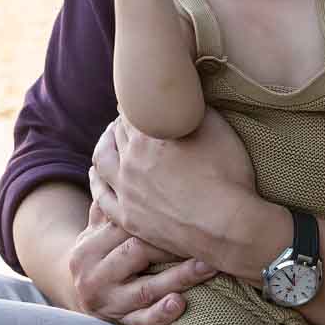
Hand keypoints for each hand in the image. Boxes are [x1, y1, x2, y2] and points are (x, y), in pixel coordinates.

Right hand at [66, 196, 216, 324]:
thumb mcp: (96, 227)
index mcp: (90, 242)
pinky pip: (140, 321)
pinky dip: (159, 314)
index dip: (160, 215)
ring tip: (210, 265)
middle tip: (213, 233)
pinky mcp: (116, 323)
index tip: (194, 202)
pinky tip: (179, 304)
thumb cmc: (98, 252)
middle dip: (174, 244)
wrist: (70, 292)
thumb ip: (110, 200)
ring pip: (145, 287)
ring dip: (180, 277)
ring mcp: (105, 299)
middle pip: (137, 253)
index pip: (127, 224)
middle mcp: (92, 271)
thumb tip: (124, 152)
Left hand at [90, 111, 266, 279]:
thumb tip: (183, 96)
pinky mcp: (128, 218)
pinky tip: (97, 174)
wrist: (226, 227)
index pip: (133, 111)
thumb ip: (193, 107)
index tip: (142, 102)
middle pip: (117, 134)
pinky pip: (102, 198)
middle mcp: (130, 161)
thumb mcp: (217, 128)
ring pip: (102, 161)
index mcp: (149, 136)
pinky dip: (96, 182)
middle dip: (122, 124)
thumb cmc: (228, 176)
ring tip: (109, 139)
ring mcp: (126, 191)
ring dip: (104, 145)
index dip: (138, 104)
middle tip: (130, 120)